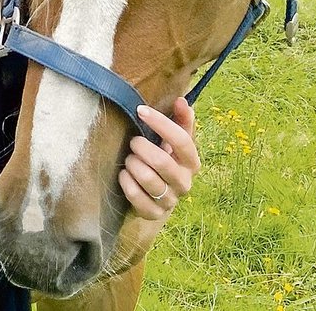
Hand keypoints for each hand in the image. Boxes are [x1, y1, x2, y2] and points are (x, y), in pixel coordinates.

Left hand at [119, 97, 200, 220]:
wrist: (156, 196)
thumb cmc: (164, 160)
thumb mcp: (173, 142)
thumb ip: (180, 121)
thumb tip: (182, 100)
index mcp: (192, 162)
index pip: (182, 140)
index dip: (160, 123)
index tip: (140, 110)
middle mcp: (185, 183)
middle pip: (162, 161)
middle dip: (140, 147)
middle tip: (132, 142)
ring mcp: (170, 200)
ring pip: (147, 179)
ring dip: (132, 164)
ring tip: (129, 159)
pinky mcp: (154, 213)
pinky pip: (136, 196)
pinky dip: (125, 182)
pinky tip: (123, 175)